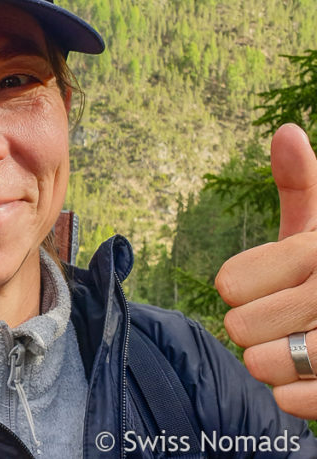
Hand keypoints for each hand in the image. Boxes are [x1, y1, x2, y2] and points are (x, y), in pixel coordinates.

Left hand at [216, 123, 316, 418]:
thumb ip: (302, 185)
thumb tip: (286, 130)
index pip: (231, 283)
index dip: (239, 287)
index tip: (264, 282)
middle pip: (241, 326)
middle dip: (253, 328)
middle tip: (278, 323)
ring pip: (265, 364)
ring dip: (269, 364)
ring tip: (288, 351)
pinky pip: (298, 402)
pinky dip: (292, 398)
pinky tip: (298, 386)